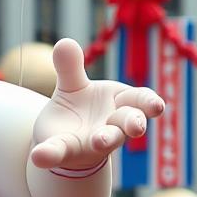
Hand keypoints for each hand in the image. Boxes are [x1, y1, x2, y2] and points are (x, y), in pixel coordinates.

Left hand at [29, 39, 164, 171]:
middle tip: (135, 128)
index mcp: (120, 103)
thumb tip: (64, 41)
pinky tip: (38, 156)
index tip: (157, 106)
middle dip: (133, 124)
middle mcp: (113, 125)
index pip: (141, 101)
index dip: (150, 103)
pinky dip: (48, 154)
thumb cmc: (79, 108)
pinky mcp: (68, 154)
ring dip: (104, 140)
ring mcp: (93, 142)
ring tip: (98, 141)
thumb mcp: (72, 86)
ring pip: (104, 142)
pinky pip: (59, 154)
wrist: (64, 137)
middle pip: (130, 123)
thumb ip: (70, 68)